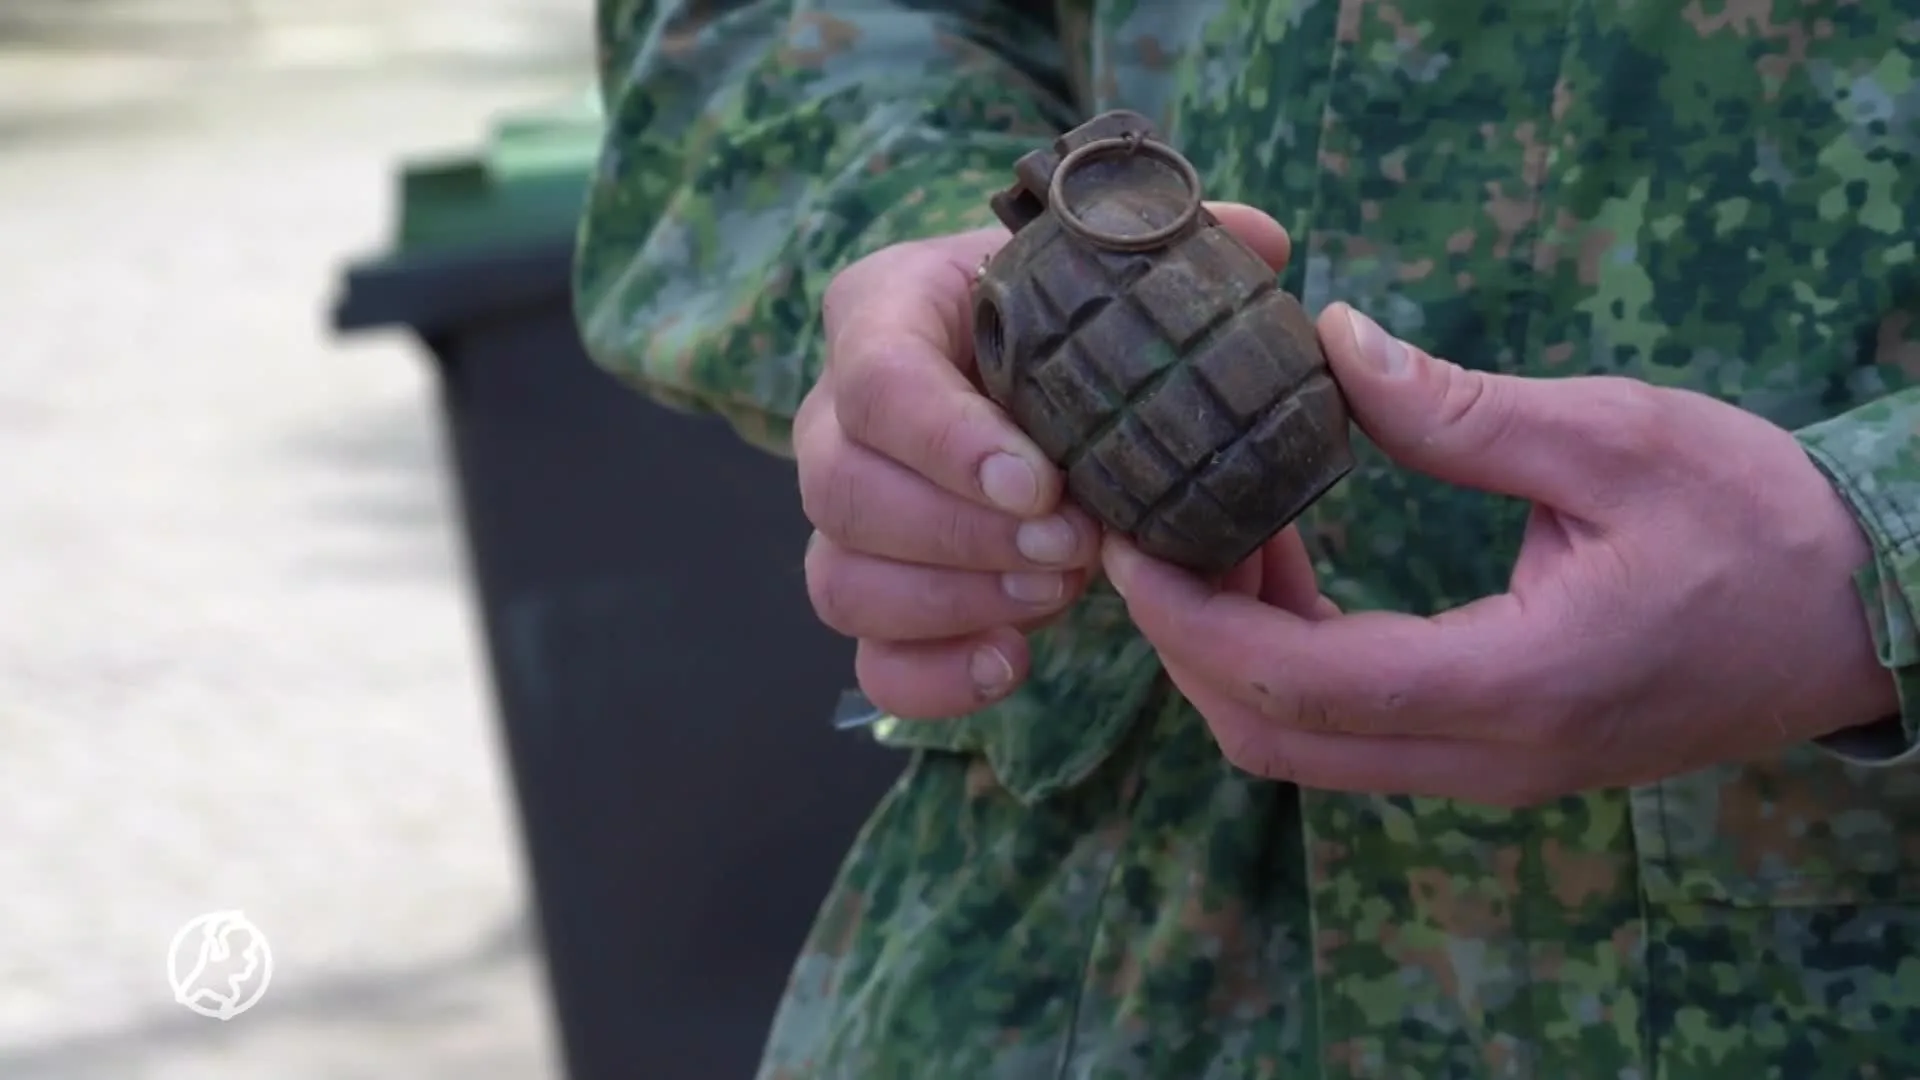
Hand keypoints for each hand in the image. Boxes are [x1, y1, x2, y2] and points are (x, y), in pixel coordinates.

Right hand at [798, 205, 1292, 718]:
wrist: (1027, 377)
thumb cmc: (1060, 315)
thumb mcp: (1101, 266)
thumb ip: (1168, 248)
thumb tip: (1261, 243)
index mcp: (883, 312)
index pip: (878, 379)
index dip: (949, 442)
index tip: (1040, 483)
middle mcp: (836, 418)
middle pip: (843, 492)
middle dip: (964, 534)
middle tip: (1072, 547)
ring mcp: (844, 518)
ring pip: (842, 582)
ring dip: (955, 601)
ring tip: (1056, 594)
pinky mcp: (872, 596)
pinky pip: (870, 660)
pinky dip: (934, 677)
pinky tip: (1013, 662)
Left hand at [1101, 304, 1899, 804]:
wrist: (1861, 614)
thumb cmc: (1757, 521)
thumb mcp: (1616, 438)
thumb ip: (1457, 410)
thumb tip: (1328, 344)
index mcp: (1514, 684)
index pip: (1298, 686)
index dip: (1186, 621)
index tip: (1123, 541)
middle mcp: (1487, 756)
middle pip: (1271, 737)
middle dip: (1185, 640)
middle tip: (1148, 525)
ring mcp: (1489, 770)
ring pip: (1303, 746)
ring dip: (1233, 651)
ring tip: (1219, 526)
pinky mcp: (1493, 755)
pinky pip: (1351, 731)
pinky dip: (1290, 661)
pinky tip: (1288, 561)